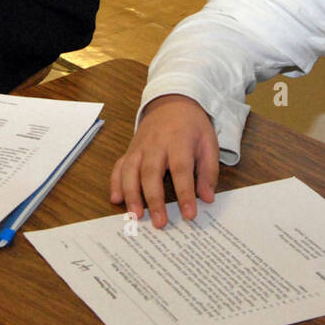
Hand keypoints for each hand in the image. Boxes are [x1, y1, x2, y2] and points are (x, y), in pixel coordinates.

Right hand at [110, 94, 218, 228]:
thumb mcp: (209, 143)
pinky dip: (115, 182)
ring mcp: (140, 147)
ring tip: (135, 215)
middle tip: (160, 223)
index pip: (181, 170)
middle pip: (151, 173)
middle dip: (154, 199)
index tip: (189, 215)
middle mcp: (156, 145)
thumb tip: (207, 198)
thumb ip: (208, 171)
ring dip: (131, 194)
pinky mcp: (130, 150)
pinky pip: (119, 166)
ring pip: (131, 171)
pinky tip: (116, 199)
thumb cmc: (192, 126)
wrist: (172, 101)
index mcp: (179, 141)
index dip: (185, 193)